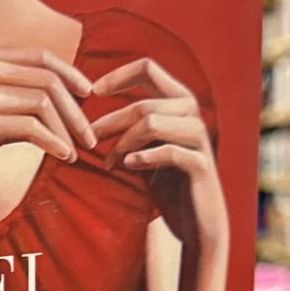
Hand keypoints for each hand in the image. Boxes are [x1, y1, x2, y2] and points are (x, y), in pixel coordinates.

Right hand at [0, 48, 94, 211]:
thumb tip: (28, 103)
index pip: (41, 58)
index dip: (71, 75)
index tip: (88, 96)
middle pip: (50, 79)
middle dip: (77, 108)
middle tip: (90, 135)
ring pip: (46, 103)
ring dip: (70, 129)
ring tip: (79, 151)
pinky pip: (34, 129)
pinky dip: (56, 145)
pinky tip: (63, 159)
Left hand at [91, 57, 227, 261]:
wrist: (198, 222)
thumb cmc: (169, 184)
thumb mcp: (147, 149)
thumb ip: (131, 128)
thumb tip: (89, 115)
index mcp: (179, 102)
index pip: (149, 68)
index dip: (118, 76)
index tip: (92, 92)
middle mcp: (193, 113)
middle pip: (143, 104)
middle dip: (110, 122)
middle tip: (89, 140)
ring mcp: (199, 138)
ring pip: (152, 123)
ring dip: (123, 143)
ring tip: (109, 163)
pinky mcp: (201, 165)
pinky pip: (168, 151)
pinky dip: (143, 157)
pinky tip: (128, 166)